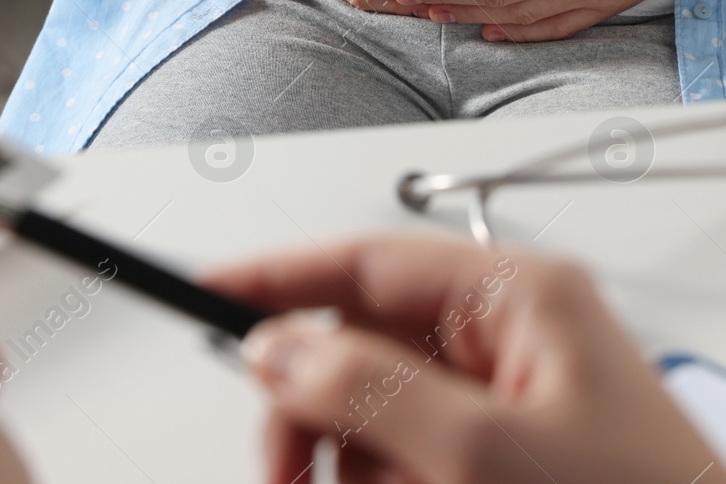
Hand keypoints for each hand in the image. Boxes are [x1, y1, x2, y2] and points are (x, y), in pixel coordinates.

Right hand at [208, 236, 725, 483]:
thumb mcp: (489, 454)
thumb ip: (373, 390)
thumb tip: (281, 344)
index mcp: (519, 297)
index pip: (369, 262)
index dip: (280, 277)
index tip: (206, 293)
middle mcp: (512, 336)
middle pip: (363, 346)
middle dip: (319, 413)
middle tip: (288, 474)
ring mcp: (512, 403)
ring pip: (380, 418)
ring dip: (360, 470)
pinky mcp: (510, 462)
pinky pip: (416, 462)